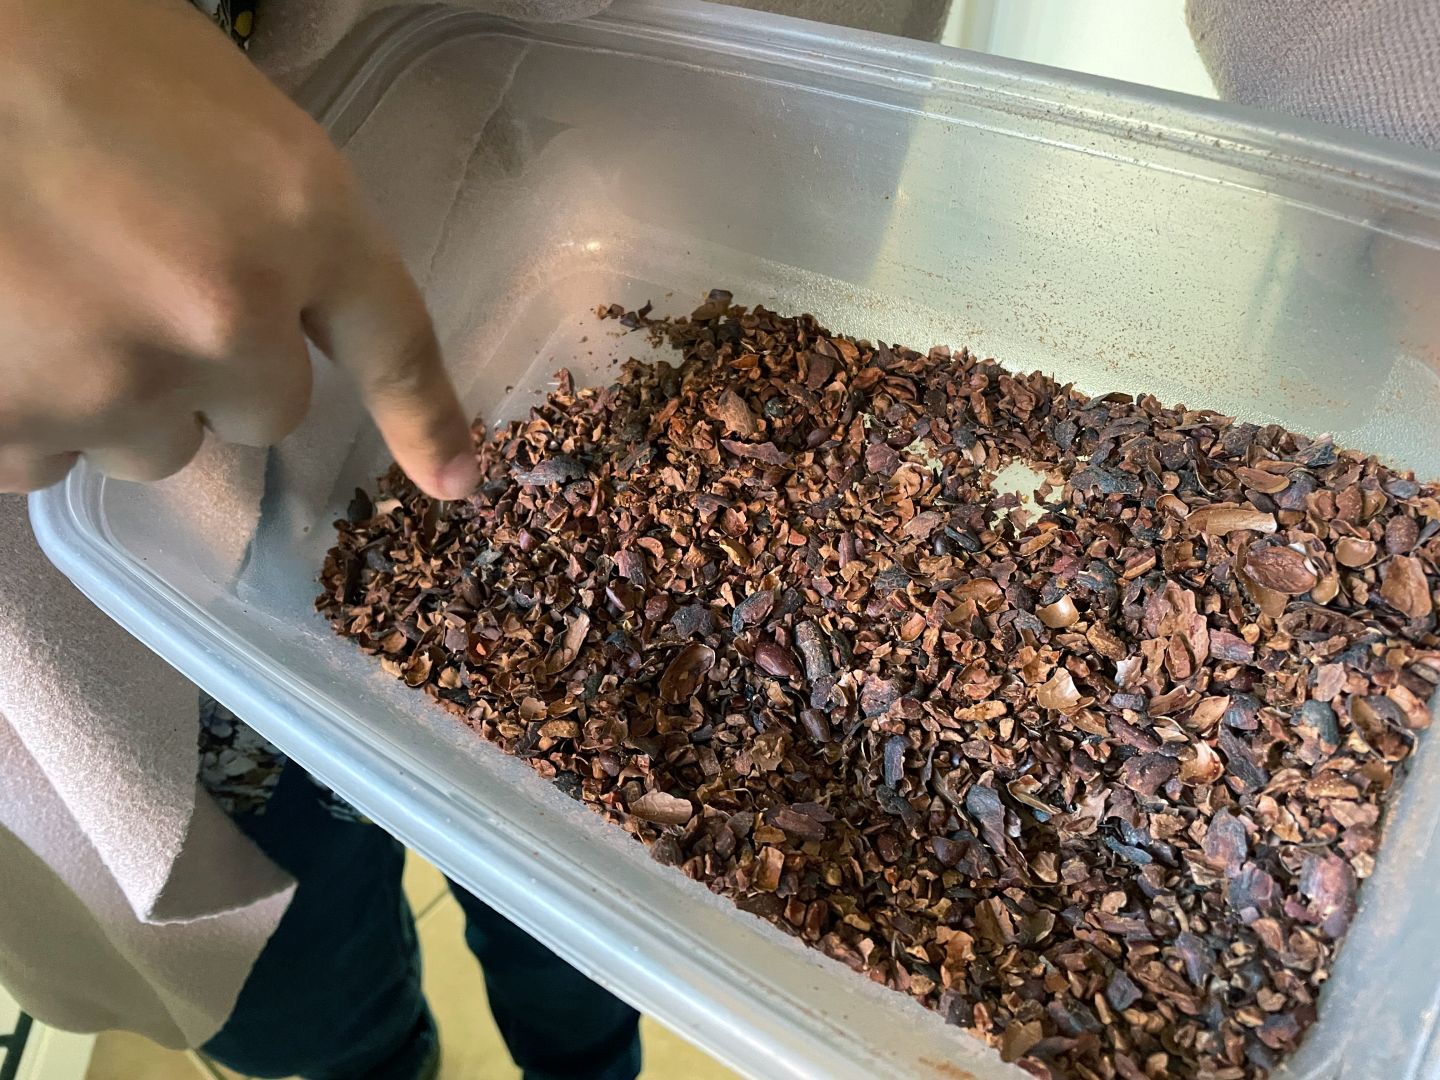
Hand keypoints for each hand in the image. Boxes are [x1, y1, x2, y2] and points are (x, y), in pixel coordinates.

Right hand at [0, 0, 477, 497]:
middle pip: (263, 412)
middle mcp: (230, 318)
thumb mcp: (209, 105)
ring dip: (120, 396)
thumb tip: (281, 309)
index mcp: (297, 213)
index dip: (425, 418)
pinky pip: (48, 460)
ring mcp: (121, 381)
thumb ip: (270, 219)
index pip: (393, 341)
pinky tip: (1, 331)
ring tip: (48, 298)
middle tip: (131, 285)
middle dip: (212, 368)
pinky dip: (27, 412)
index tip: (453, 480)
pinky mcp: (16, 423)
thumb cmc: (56, 41)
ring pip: (153, 445)